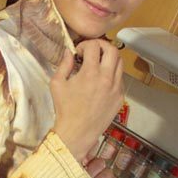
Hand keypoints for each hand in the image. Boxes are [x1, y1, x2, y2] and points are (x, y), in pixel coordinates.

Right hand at [50, 39, 123, 162]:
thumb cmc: (65, 109)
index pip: (94, 46)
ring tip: (99, 64)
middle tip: (93, 51)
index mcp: (90, 73)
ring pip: (120, 62)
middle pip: (112, 49)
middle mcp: (106, 78)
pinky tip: (102, 80)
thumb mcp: (57, 84)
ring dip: (109, 58)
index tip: (79, 53)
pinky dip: (112, 73)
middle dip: (101, 46)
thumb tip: (69, 51)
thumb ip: (64, 64)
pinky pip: (120, 78)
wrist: (77, 132)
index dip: (85, 45)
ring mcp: (116, 88)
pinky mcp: (120, 97)